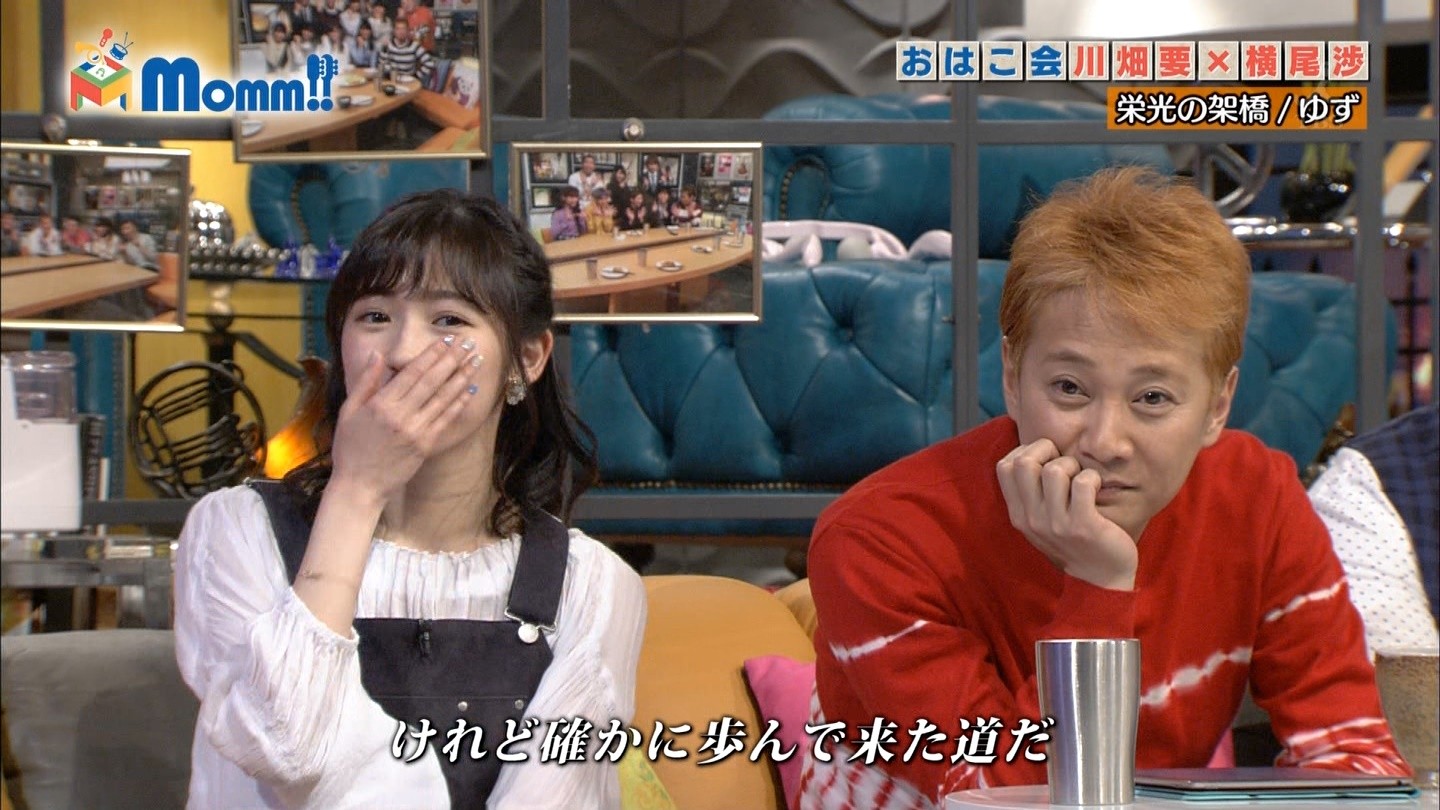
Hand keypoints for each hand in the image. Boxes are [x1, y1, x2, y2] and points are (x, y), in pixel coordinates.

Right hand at [329, 337, 482, 504]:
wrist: (360, 485)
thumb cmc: (350, 447)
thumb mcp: (349, 410)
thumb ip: (366, 381)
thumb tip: (377, 355)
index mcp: (381, 404)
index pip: (412, 373)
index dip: (431, 355)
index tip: (446, 340)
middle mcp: (401, 415)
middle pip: (432, 381)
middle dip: (452, 359)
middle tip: (468, 343)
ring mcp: (416, 431)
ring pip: (444, 398)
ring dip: (462, 377)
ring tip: (476, 360)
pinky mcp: (426, 444)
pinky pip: (446, 419)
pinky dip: (459, 403)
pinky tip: (470, 389)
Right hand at [995, 439, 1137, 589]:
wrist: (1099, 580)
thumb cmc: (1073, 542)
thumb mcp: (1041, 522)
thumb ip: (1031, 494)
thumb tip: (1030, 450)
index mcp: (1018, 515)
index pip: (1004, 466)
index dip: (1025, 451)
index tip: (1045, 460)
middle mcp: (1032, 519)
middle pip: (1023, 462)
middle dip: (1048, 451)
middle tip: (1064, 465)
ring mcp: (1056, 524)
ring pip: (1054, 469)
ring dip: (1073, 465)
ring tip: (1081, 480)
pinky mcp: (1083, 525)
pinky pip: (1083, 482)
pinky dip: (1092, 478)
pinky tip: (1096, 488)